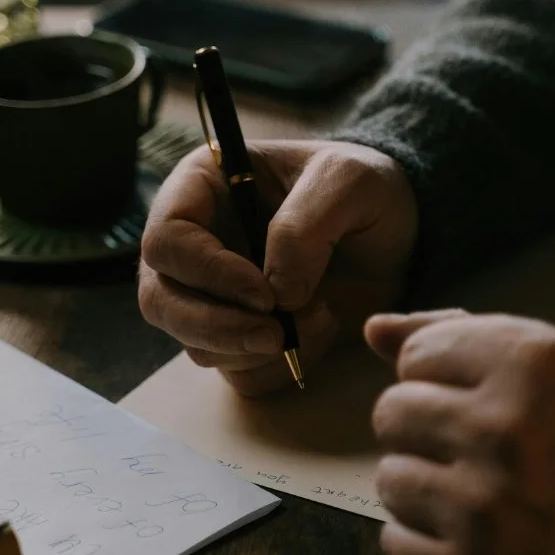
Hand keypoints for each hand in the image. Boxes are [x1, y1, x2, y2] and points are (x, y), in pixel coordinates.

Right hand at [139, 140, 417, 394]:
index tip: (264, 291)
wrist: (394, 231)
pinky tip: (318, 330)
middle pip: (161, 302)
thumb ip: (305, 225)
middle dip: (217, 327)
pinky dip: (276, 368)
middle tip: (275, 335)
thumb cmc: (362, 187)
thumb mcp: (347, 180)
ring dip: (256, 348)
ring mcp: (212, 296)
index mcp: (201, 188)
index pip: (166, 240)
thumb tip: (276, 294)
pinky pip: (237, 374)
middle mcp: (193, 245)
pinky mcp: (240, 336)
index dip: (207, 272)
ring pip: (195, 345)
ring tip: (321, 314)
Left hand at [365, 309, 554, 554]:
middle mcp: (503, 430)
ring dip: (424, 490)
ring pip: (389, 478)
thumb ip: (453, 335)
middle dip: (425, 431)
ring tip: (480, 499)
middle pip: (391, 412)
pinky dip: (426, 547)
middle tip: (478, 454)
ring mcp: (481, 508)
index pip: (416, 354)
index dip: (444, 380)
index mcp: (528, 364)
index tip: (482, 402)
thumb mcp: (543, 365)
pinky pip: (394, 543)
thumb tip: (372, 329)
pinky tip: (475, 542)